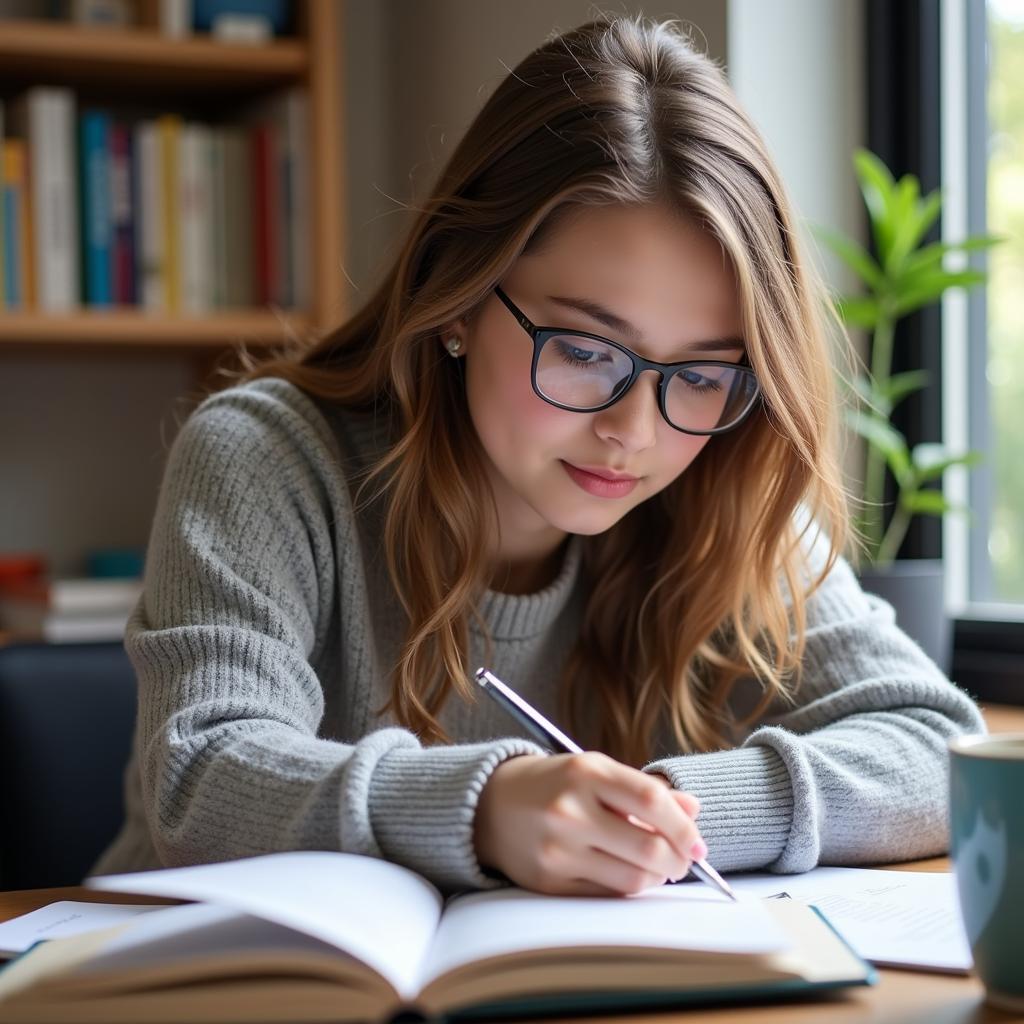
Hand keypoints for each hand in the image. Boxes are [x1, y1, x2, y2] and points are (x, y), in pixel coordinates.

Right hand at [473, 752, 705, 895]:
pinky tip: (627, 873)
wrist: (490, 805)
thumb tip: (694, 810)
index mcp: (585, 771)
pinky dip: (627, 887)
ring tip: (657, 866)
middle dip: (678, 860)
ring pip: (632, 879)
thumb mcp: (596, 771)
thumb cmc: (554, 784)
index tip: (698, 841)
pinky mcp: (548, 880)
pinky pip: (606, 894)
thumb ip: (644, 790)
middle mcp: (570, 809)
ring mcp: (557, 848)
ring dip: (656, 877)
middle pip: (648, 846)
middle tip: (684, 860)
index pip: (651, 801)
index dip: (684, 826)